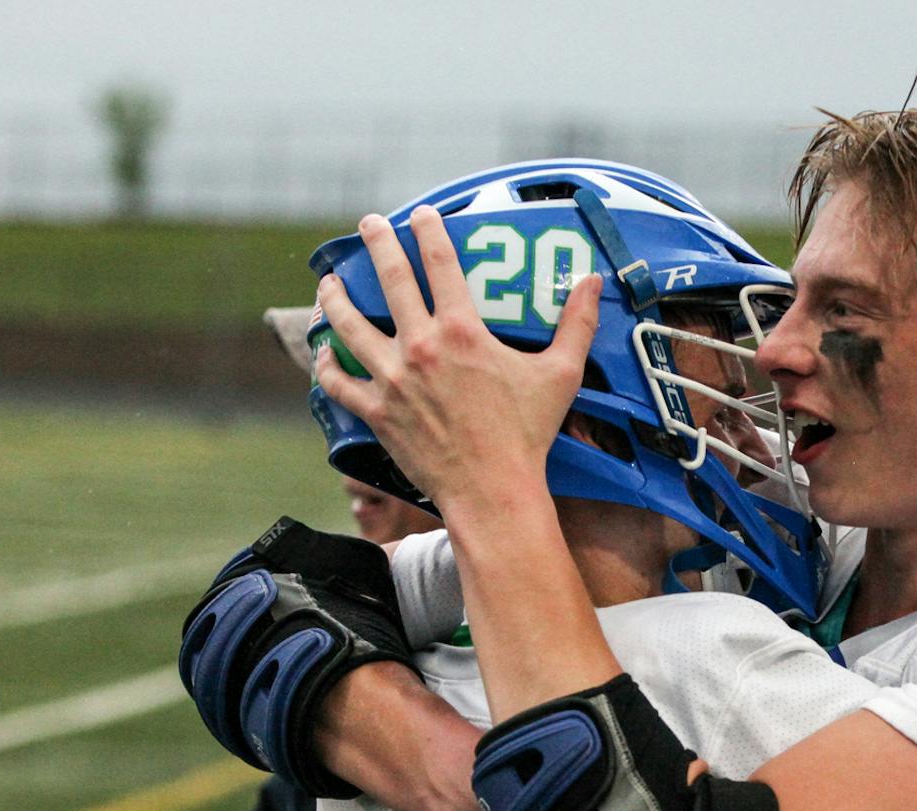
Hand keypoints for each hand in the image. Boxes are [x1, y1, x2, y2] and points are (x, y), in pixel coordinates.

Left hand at [312, 206, 603, 512]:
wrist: (492, 491)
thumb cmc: (527, 436)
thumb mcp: (561, 376)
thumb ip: (576, 325)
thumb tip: (593, 284)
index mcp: (462, 332)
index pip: (440, 265)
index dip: (430, 232)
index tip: (422, 213)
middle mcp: (420, 347)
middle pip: (390, 279)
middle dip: (377, 243)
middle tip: (369, 223)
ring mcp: (392, 379)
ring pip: (348, 325)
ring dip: (335, 298)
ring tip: (329, 283)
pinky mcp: (376, 412)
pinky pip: (339, 382)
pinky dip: (326, 365)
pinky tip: (323, 352)